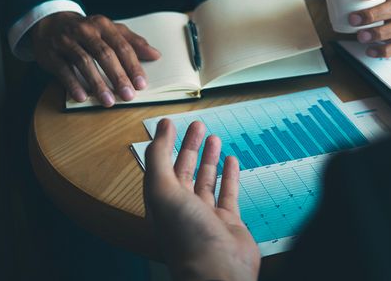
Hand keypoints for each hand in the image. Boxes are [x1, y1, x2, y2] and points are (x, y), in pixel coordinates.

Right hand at [31, 12, 159, 105]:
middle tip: (128, 95)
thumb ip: (133, 42)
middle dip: (118, 76)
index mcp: (103, 25)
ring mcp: (66, 41)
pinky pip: (63, 70)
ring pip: (84, 63)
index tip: (141, 84)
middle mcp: (85, 31)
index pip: (122, 46)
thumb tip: (156, 55)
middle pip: (105, 55)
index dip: (133, 66)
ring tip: (109, 101)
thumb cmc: (88, 30)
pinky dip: (73, 84)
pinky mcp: (51, 53)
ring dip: (98, 84)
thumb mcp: (110, 30)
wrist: (50, 23)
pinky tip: (82, 97)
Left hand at [144, 120, 259, 280]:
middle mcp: (181, 209)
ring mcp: (205, 216)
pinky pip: (228, 193)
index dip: (164, 144)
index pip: (160, 167)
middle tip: (197, 126)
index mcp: (161, 203)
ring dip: (209, 158)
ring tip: (213, 138)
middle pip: (184, 171)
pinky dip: (229, 176)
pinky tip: (231, 161)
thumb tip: (160, 129)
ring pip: (206, 180)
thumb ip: (158, 158)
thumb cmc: (186, 237)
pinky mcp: (228, 222)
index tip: (170, 123)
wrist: (217, 270)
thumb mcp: (163, 190)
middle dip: (189, 146)